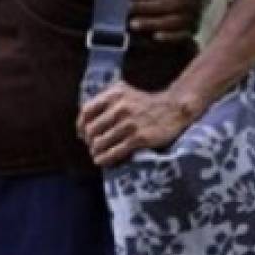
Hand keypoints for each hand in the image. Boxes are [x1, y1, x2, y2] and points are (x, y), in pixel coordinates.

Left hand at [77, 81, 198, 167]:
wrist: (173, 109)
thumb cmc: (144, 103)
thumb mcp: (123, 93)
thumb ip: (104, 103)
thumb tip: (83, 126)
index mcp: (114, 94)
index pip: (86, 111)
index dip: (81, 126)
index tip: (82, 135)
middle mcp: (120, 107)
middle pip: (91, 129)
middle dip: (89, 141)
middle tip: (92, 147)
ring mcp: (129, 123)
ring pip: (100, 143)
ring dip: (95, 152)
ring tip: (97, 155)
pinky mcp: (139, 138)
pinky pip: (114, 152)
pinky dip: (105, 159)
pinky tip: (102, 161)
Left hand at [127, 0, 205, 41]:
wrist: (214, 1)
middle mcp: (194, 2)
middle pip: (168, 5)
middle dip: (146, 6)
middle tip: (127, 6)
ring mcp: (194, 17)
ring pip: (172, 21)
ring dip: (152, 23)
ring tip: (133, 23)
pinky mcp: (194, 30)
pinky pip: (182, 35)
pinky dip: (170, 36)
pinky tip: (156, 36)